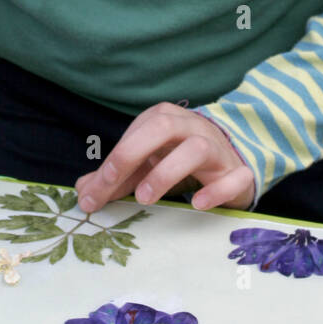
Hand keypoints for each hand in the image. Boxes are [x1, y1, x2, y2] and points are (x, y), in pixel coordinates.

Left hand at [74, 101, 255, 213]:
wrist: (231, 161)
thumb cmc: (180, 159)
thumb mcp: (147, 165)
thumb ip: (117, 176)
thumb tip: (83, 192)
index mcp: (164, 119)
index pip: (135, 134)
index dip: (112, 161)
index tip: (93, 193)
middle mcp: (191, 127)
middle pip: (162, 126)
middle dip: (133, 153)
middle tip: (112, 185)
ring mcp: (217, 148)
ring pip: (198, 147)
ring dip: (169, 171)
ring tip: (146, 197)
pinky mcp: (238, 171)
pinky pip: (235, 176)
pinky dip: (217, 189)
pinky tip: (197, 204)